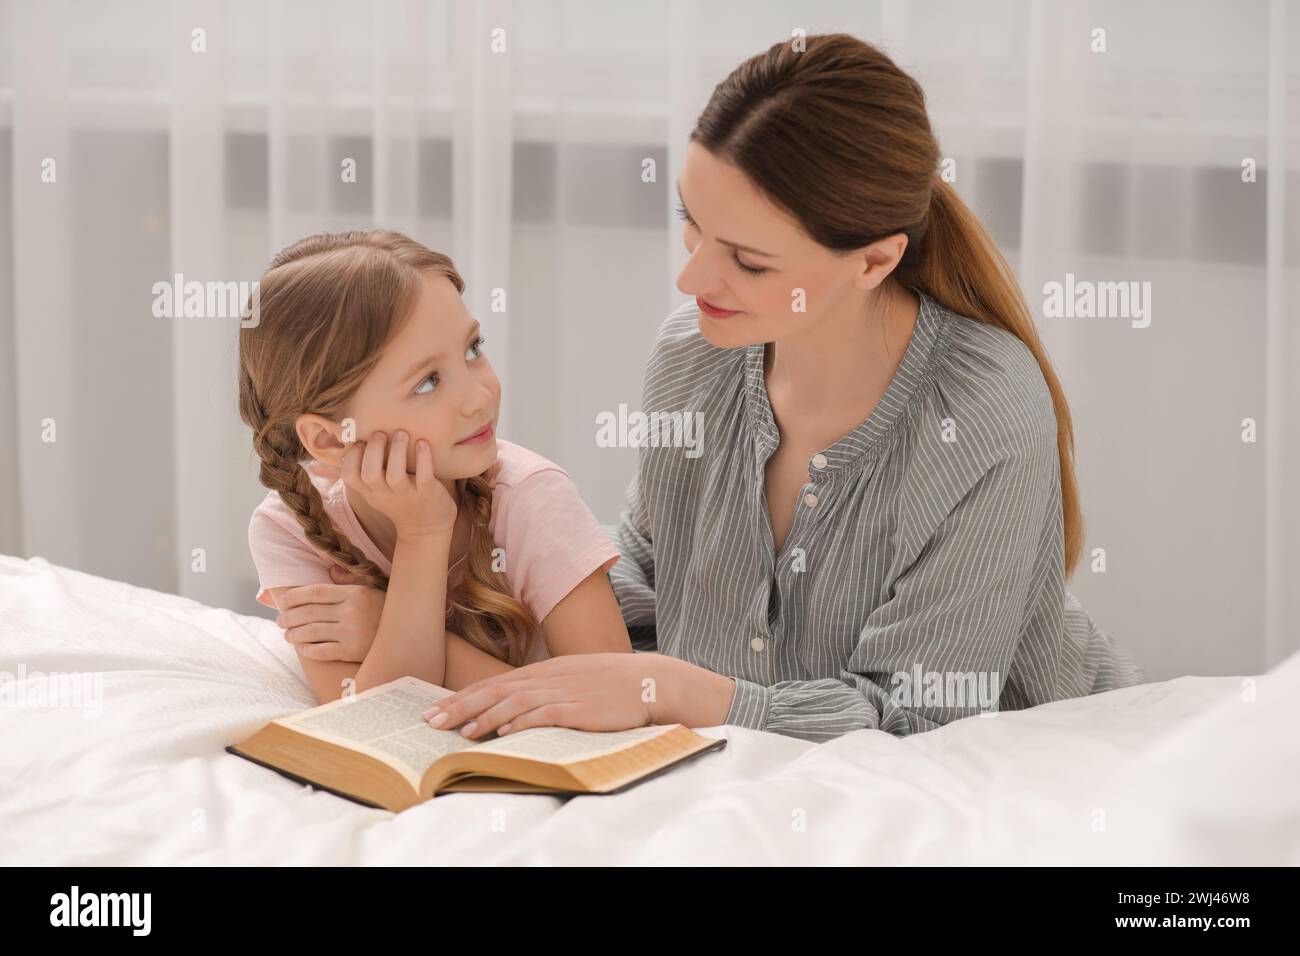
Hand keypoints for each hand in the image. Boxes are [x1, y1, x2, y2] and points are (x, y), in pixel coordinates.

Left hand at [276, 565, 384, 661]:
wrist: (407, 635)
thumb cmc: (387, 610)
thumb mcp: (372, 589)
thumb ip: (350, 580)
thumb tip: (331, 570)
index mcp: (355, 593)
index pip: (316, 592)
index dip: (295, 596)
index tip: (283, 601)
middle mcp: (351, 611)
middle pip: (309, 612)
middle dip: (289, 617)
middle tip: (280, 621)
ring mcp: (351, 632)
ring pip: (312, 632)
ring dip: (294, 634)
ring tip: (288, 635)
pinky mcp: (352, 652)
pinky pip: (322, 651)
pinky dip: (308, 650)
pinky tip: (302, 649)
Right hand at [341, 429, 456, 538]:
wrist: (427, 528)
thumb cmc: (399, 501)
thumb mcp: (376, 492)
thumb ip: (366, 473)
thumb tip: (352, 440)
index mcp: (370, 491)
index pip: (349, 476)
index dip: (351, 456)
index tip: (361, 441)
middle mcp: (385, 494)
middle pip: (369, 473)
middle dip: (373, 450)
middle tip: (381, 433)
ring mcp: (407, 495)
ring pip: (395, 475)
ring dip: (397, 451)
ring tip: (402, 433)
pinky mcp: (428, 493)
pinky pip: (424, 476)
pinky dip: (423, 459)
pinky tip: (422, 443)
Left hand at [421, 653, 669, 738]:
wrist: (650, 681)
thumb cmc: (611, 684)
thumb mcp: (573, 679)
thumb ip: (544, 690)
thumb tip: (511, 711)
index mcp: (545, 671)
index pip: (495, 684)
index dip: (463, 697)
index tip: (435, 710)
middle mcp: (549, 678)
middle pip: (496, 691)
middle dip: (460, 707)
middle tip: (431, 722)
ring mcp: (564, 692)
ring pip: (515, 702)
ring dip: (485, 717)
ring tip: (460, 732)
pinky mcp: (580, 709)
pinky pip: (545, 715)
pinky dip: (523, 723)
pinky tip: (504, 733)